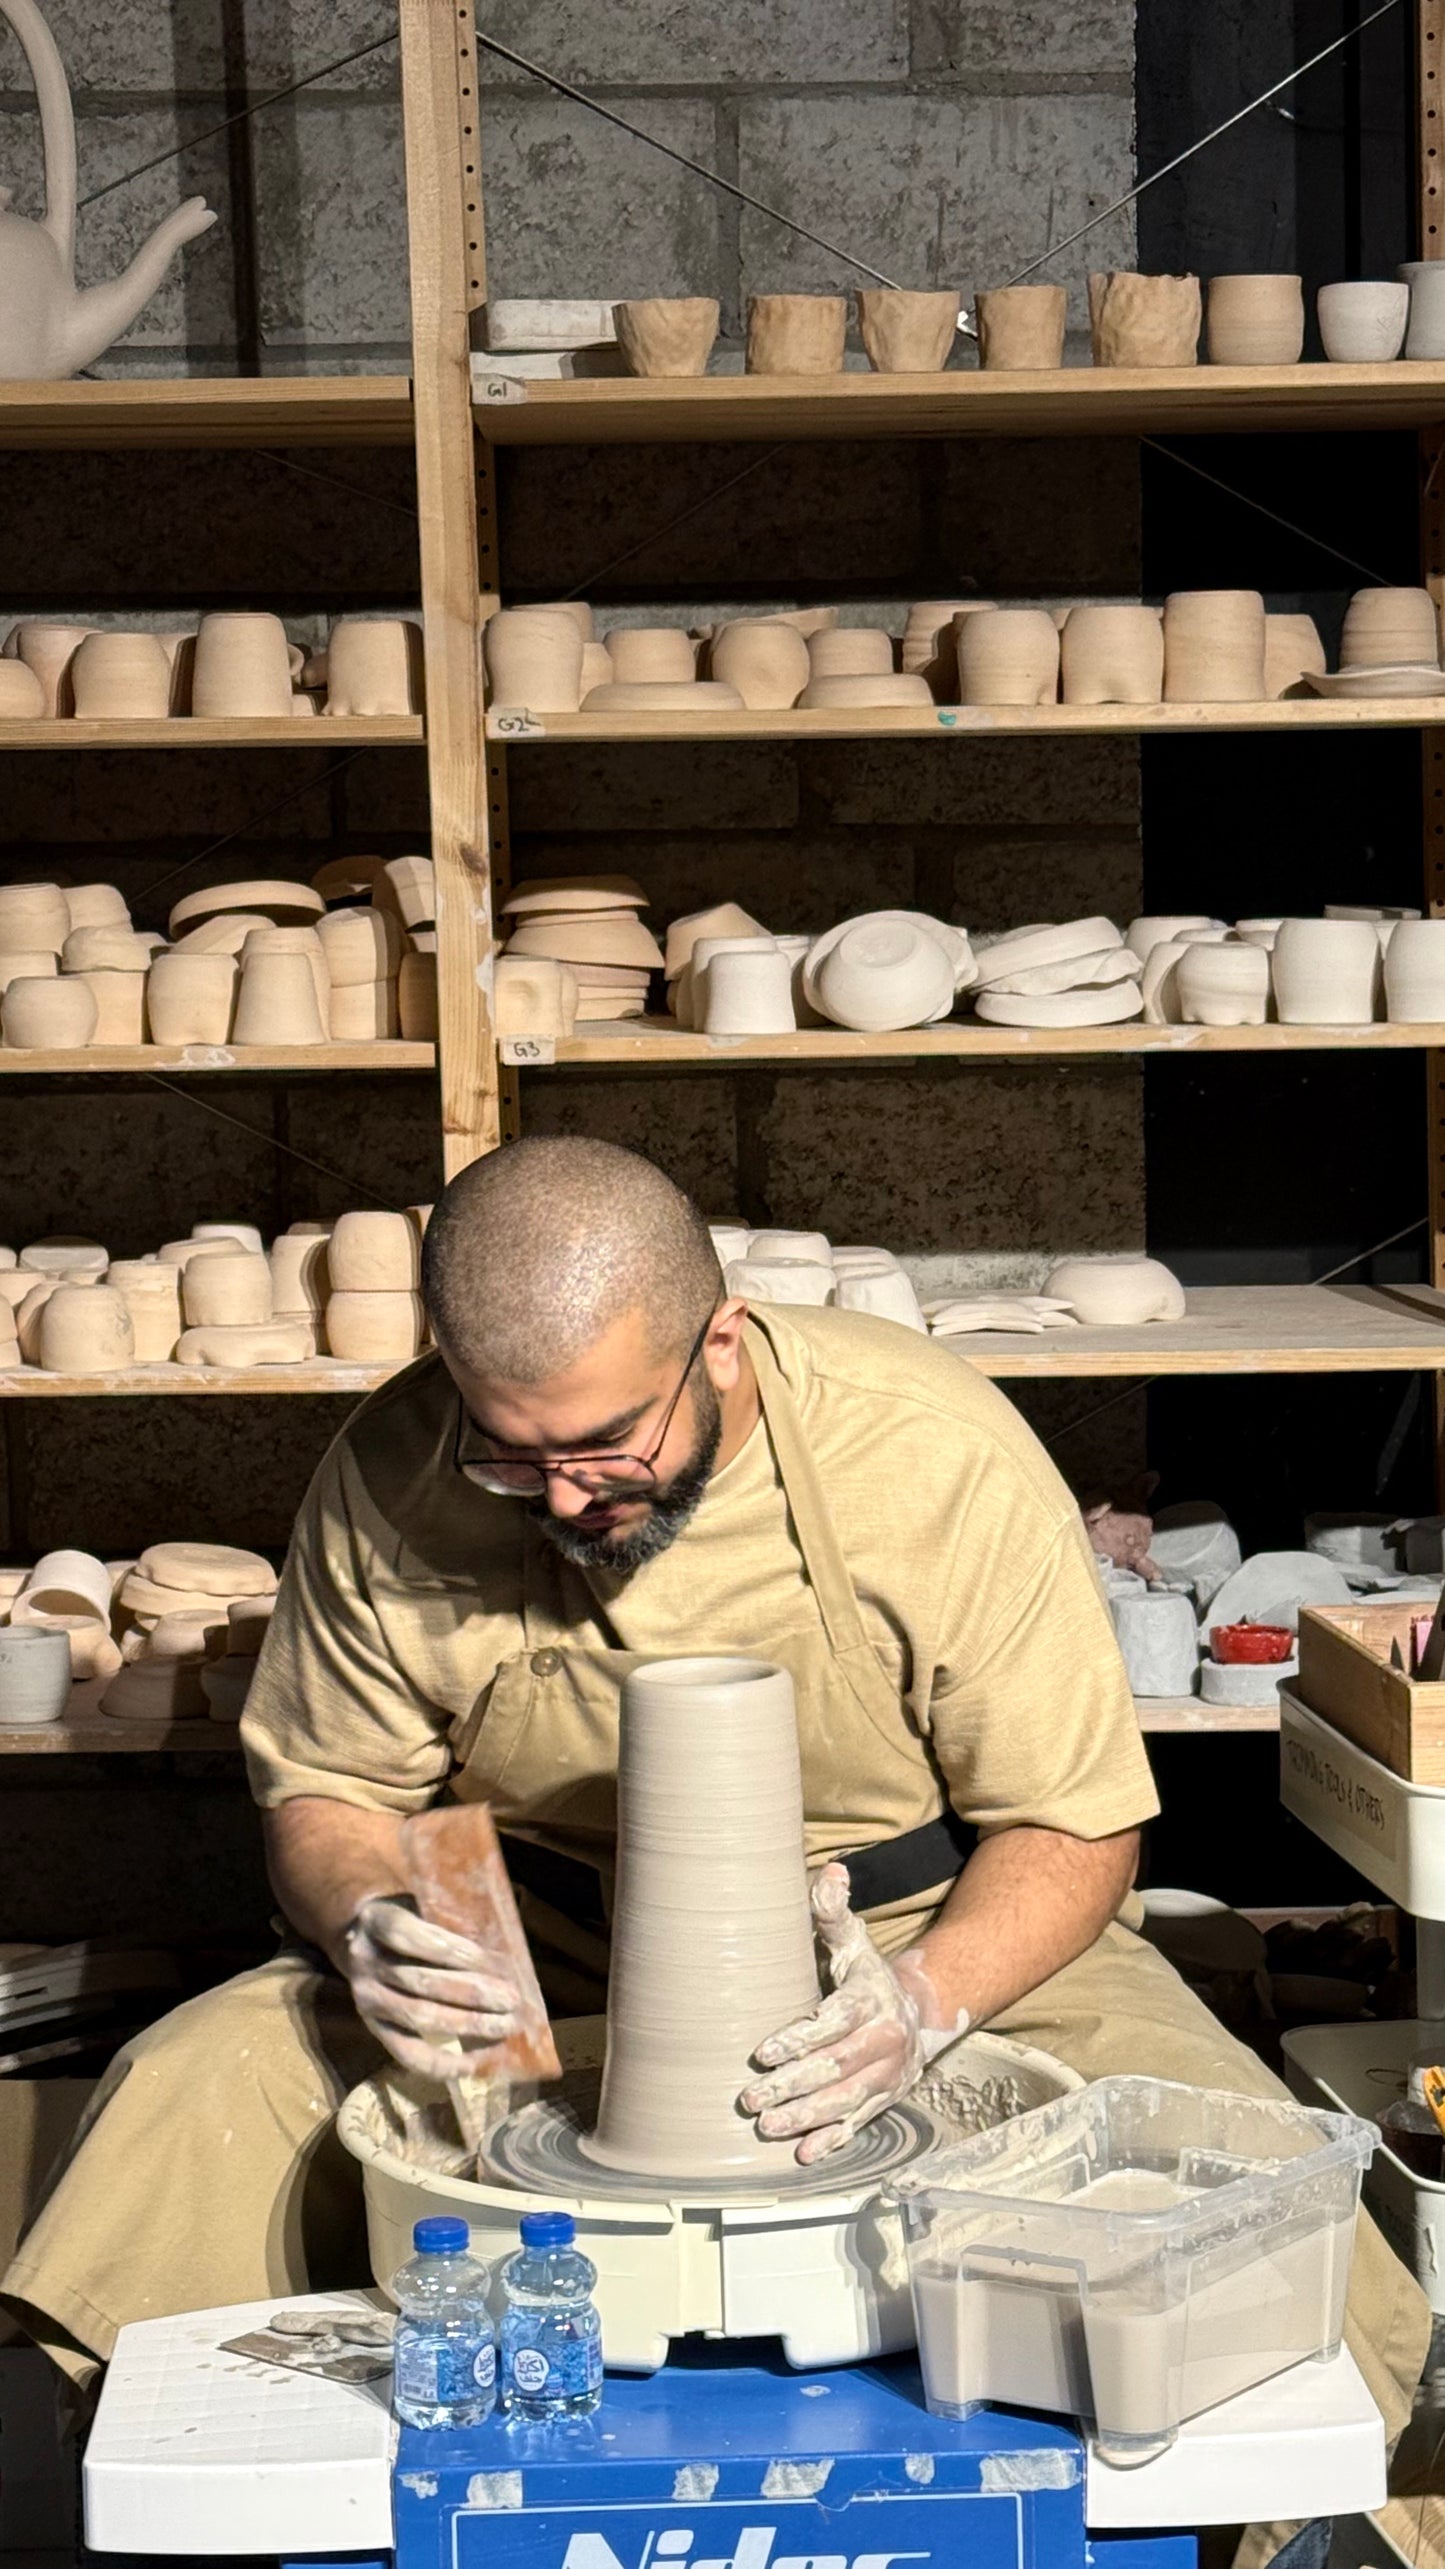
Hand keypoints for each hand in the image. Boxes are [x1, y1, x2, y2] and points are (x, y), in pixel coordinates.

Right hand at [342, 1895, 521, 2083]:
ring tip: (504, 2025)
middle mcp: (364, 1963)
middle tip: (512, 1999)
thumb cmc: (405, 1920)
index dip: (454, 1951)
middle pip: (422, 1982)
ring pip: (419, 2017)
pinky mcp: (373, 2028)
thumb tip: (497, 1959)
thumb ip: (445, 1924)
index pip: (413, 1937)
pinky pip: (407, 2053)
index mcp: (376, 1922)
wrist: (358, 1939)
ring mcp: (365, 1999)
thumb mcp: (417, 1907)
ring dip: (468, 2024)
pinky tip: (472, 2062)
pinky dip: (441, 2062)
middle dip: (473, 1993)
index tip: (493, 1961)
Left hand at [739, 1863, 965, 2164]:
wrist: (920, 2014)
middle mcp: (883, 2041)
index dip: (798, 2040)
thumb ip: (833, 1912)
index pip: (832, 2023)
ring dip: (806, 2118)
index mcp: (870, 2001)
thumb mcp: (853, 1942)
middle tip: (752, 2099)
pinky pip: (858, 2124)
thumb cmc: (869, 1977)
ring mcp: (885, 2076)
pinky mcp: (884, 2101)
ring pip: (844, 2101)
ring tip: (768, 2126)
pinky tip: (805, 2155)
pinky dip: (833, 2141)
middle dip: (792, 2086)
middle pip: (835, 2068)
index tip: (763, 2052)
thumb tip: (830, 1872)